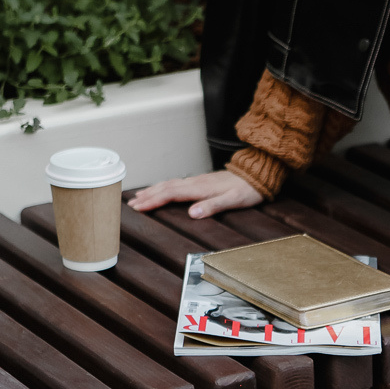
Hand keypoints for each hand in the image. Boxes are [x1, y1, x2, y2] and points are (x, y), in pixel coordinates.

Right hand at [127, 170, 262, 217]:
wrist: (258, 174)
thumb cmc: (248, 189)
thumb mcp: (233, 200)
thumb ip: (213, 206)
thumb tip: (192, 214)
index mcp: (200, 188)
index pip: (171, 194)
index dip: (154, 201)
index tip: (139, 207)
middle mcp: (196, 182)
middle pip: (166, 188)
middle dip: (148, 196)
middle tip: (132, 204)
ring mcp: (198, 181)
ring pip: (170, 184)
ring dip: (154, 190)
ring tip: (139, 197)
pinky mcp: (202, 181)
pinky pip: (177, 183)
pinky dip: (164, 187)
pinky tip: (162, 190)